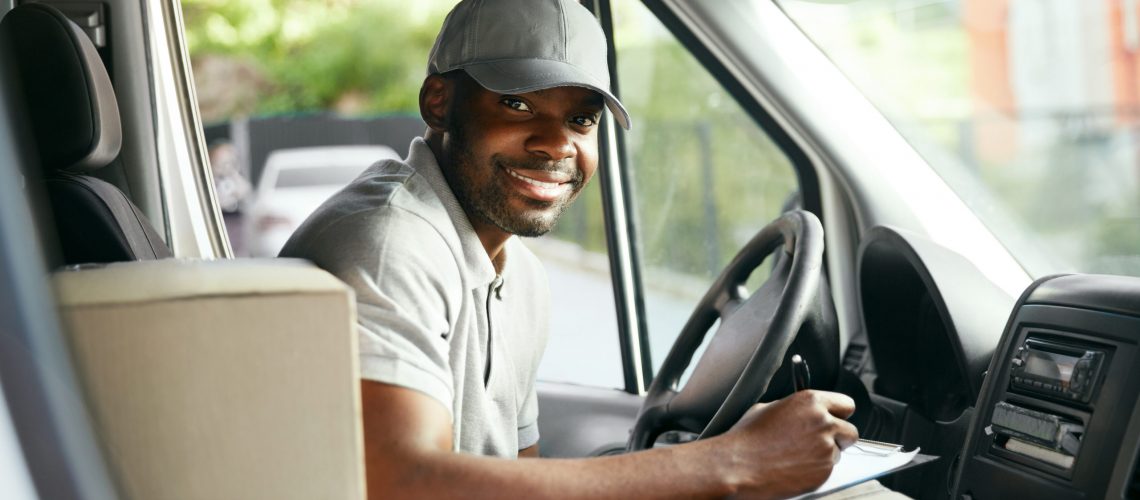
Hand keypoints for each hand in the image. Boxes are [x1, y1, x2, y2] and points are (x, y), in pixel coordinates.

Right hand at [712, 390, 857, 498]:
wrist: (738, 465)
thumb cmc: (747, 439)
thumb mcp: (767, 409)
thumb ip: (794, 408)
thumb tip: (801, 412)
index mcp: (810, 401)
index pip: (846, 404)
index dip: (839, 413)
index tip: (835, 418)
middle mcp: (823, 422)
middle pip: (850, 431)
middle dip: (838, 437)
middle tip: (820, 441)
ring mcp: (826, 448)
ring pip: (839, 452)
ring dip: (825, 455)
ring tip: (799, 456)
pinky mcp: (824, 471)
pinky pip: (829, 470)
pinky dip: (817, 470)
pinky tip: (796, 466)